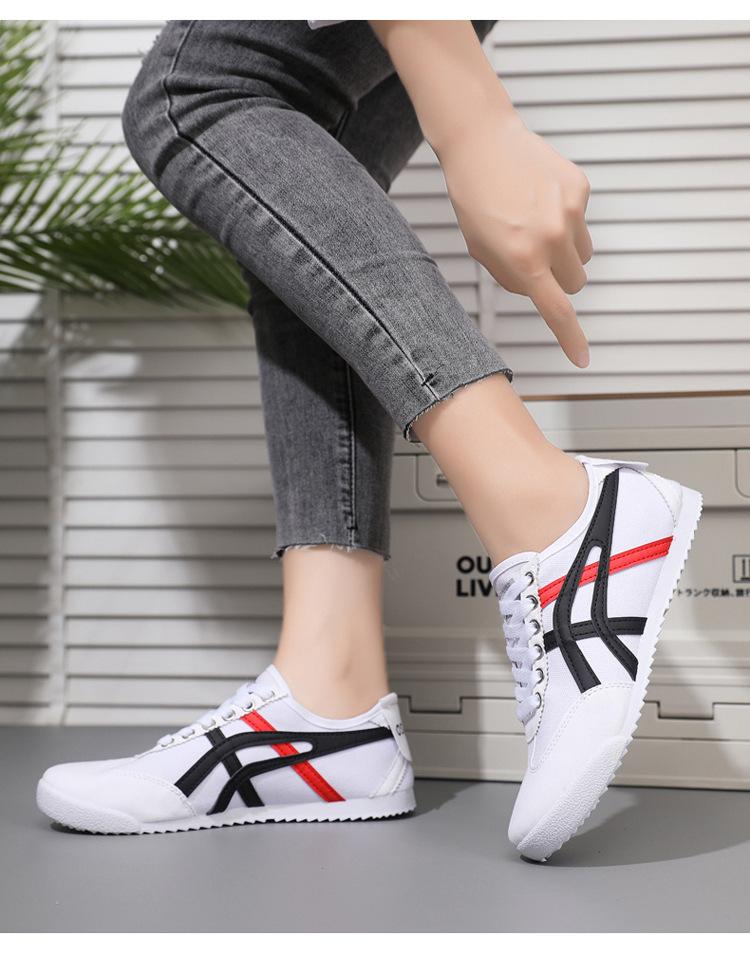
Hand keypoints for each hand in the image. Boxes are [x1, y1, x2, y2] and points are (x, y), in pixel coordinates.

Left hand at [438, 109, 592, 366]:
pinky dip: (565, 217)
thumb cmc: (474, 199)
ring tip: (535, 224)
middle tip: (535, 259)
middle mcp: (552, 237)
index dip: (570, 338)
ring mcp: (571, 210)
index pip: (556, 310)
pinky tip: (539, 198)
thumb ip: (513, 277)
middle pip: (575, 284)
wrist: (481, 141)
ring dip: (565, 250)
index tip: (582, 357)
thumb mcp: (482, 249)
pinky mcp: (580, 187)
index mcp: (523, 259)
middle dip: (560, 280)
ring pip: (583, 254)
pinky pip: (582, 220)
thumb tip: (541, 289)